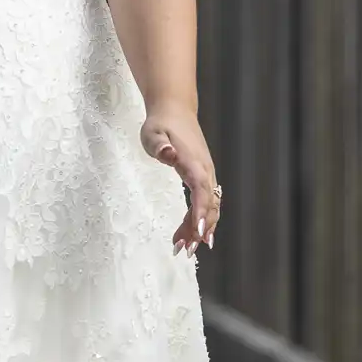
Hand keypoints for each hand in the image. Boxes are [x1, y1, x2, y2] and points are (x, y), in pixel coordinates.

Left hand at [141, 105, 218, 256]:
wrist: (175, 112)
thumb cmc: (161, 124)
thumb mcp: (153, 133)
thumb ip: (159, 145)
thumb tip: (169, 154)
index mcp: (194, 163)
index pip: (202, 190)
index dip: (202, 212)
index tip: (200, 233)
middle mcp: (205, 172)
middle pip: (208, 205)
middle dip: (199, 229)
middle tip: (184, 250)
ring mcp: (206, 176)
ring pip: (208, 208)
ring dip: (199, 229)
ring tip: (183, 248)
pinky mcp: (202, 179)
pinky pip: (204, 203)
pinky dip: (198, 220)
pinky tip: (190, 234)